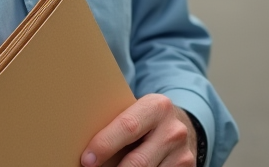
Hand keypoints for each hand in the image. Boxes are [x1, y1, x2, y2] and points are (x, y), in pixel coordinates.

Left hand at [81, 94, 197, 166]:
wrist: (180, 127)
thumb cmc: (144, 122)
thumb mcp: (135, 114)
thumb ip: (117, 124)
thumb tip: (86, 148)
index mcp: (156, 107)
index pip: (128, 127)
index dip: (105, 145)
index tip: (87, 160)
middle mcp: (173, 130)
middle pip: (137, 162)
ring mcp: (182, 154)